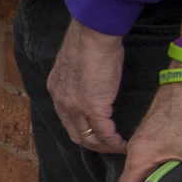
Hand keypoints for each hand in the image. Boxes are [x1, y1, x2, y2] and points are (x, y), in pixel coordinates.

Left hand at [48, 18, 128, 151]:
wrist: (93, 34)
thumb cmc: (89, 40)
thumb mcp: (75, 62)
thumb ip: (78, 76)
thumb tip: (91, 81)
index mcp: (57, 89)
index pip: (66, 119)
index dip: (81, 129)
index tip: (95, 133)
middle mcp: (62, 101)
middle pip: (75, 133)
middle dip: (92, 143)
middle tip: (107, 146)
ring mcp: (77, 106)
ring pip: (89, 137)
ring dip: (104, 146)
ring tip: (118, 147)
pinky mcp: (94, 107)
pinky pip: (105, 132)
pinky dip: (115, 142)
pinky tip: (124, 143)